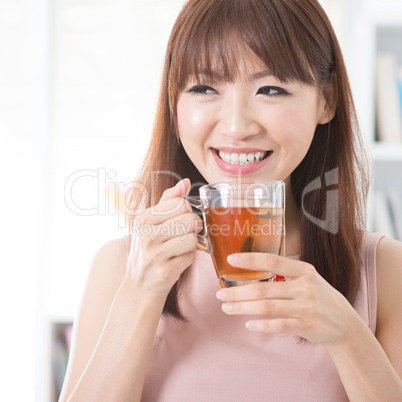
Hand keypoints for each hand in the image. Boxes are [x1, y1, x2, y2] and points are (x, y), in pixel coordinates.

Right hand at [127, 178, 201, 295]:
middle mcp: (145, 235)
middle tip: (185, 235)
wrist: (139, 286)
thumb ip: (168, 201)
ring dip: (192, 245)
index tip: (182, 221)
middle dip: (194, 228)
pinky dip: (188, 259)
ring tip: (179, 249)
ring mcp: (154, 254)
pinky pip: (190, 257)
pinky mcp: (164, 271)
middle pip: (190, 219)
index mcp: (143, 219)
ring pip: (193, 238)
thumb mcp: (151, 224)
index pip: (181, 203)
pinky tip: (176, 262)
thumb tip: (186, 182)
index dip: (188, 212)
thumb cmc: (149, 250)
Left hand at [216, 253, 360, 346]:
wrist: (345, 324)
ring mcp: (306, 308)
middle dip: (238, 291)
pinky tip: (248, 324)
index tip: (231, 259)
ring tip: (226, 307)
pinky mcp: (307, 326)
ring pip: (267, 307)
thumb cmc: (320, 297)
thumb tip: (253, 267)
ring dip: (243, 308)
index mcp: (304, 270)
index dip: (250, 259)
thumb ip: (286, 272)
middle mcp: (305, 287)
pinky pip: (279, 325)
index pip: (273, 261)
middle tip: (220, 293)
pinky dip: (262, 325)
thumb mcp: (308, 278)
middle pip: (264, 288)